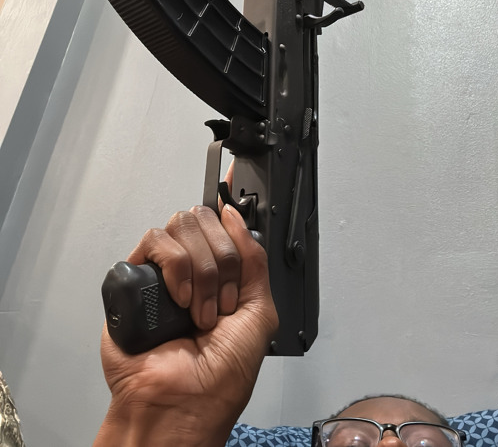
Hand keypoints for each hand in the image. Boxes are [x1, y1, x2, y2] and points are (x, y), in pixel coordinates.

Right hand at [95, 205, 277, 446]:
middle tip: (223, 300)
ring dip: (202, 271)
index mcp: (222, 274)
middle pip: (205, 220)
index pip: (226, 224)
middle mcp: (193, 268)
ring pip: (182, 226)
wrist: (181, 403)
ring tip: (199, 310)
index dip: (231, 213)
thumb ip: (254, 261)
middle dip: (223, 259)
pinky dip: (175, 268)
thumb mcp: (260, 313)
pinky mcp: (134, 276)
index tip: (234, 197)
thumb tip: (235, 217)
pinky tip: (178, 300)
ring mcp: (163, 271)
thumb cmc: (220, 374)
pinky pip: (154, 241)